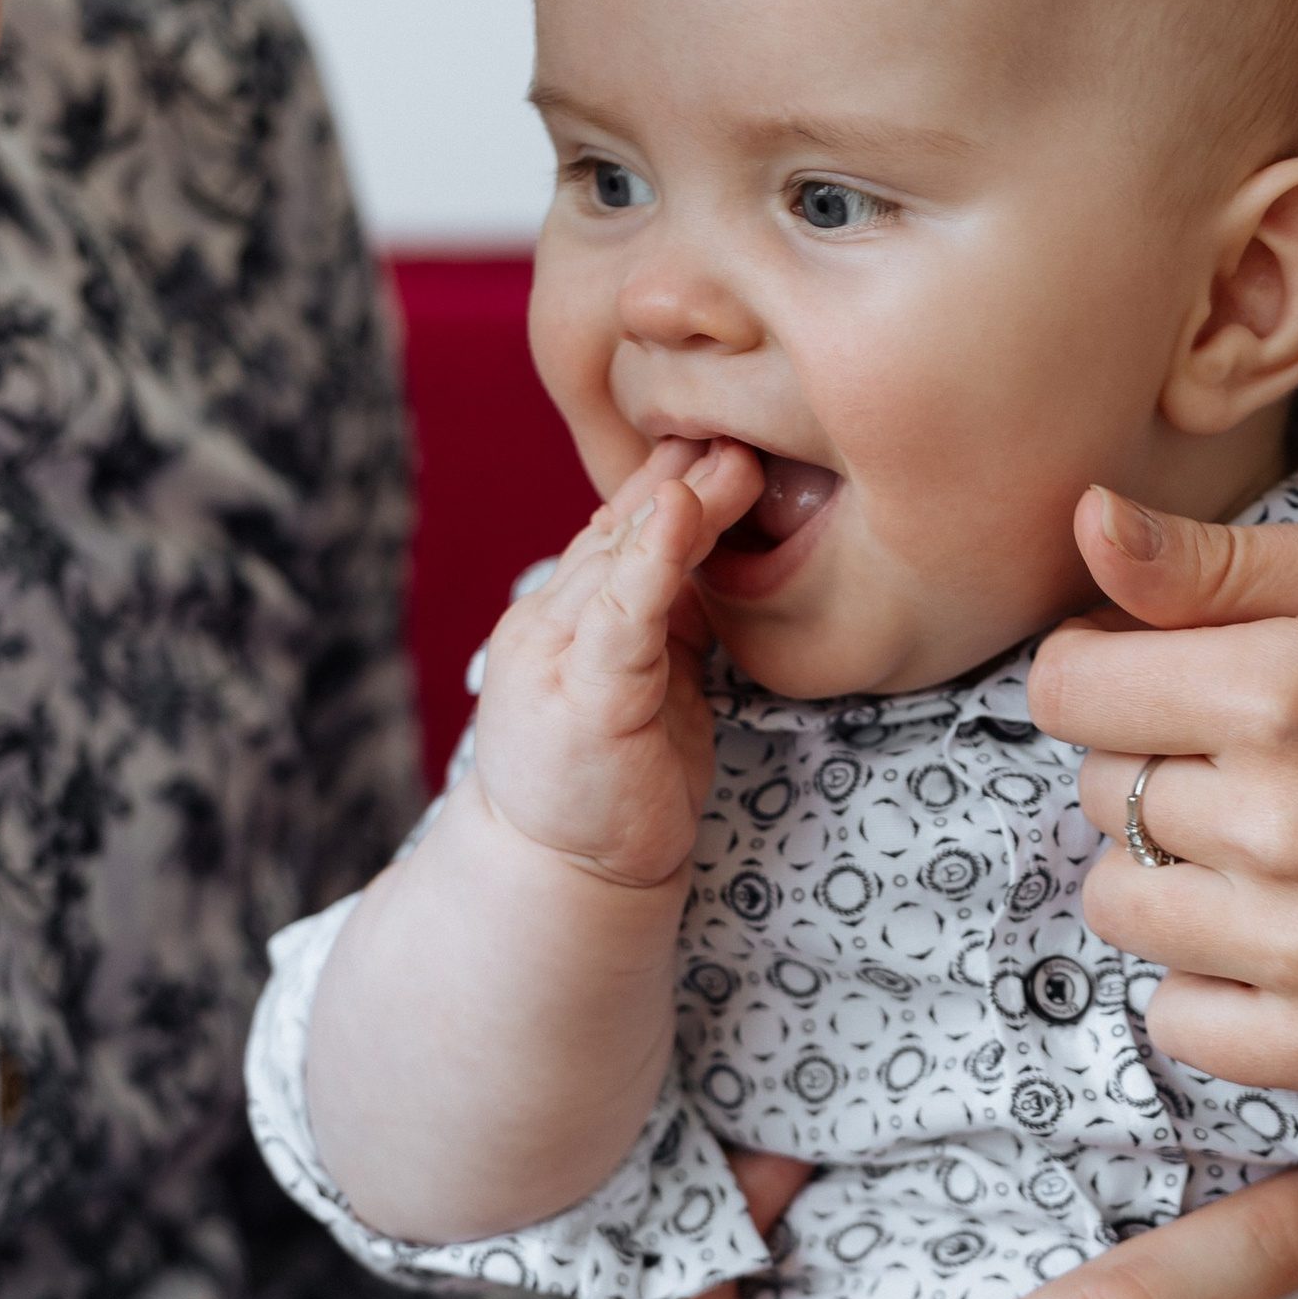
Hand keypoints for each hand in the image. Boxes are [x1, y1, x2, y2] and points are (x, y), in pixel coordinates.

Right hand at [473, 436, 759, 883]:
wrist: (565, 879)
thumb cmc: (612, 787)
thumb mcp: (650, 684)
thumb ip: (668, 621)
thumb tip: (711, 553)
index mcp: (565, 617)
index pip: (619, 530)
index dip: (672, 478)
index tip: (727, 429)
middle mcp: (550, 622)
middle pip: (623, 529)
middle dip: (686, 474)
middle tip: (747, 420)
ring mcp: (559, 657)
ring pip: (625, 558)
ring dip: (684, 501)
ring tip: (734, 457)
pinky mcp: (585, 696)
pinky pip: (623, 613)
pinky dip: (655, 558)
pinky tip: (679, 511)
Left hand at [1029, 487, 1297, 1093]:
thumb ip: (1219, 561)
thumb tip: (1085, 523)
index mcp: (1284, 695)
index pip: (1065, 690)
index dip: (1102, 669)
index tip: (1168, 674)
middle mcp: (1282, 827)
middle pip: (1092, 791)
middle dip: (1149, 761)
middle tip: (1263, 754)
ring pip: (1118, 905)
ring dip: (1166, 870)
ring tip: (1270, 839)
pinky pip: (1174, 1019)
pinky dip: (1204, 979)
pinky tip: (1283, 927)